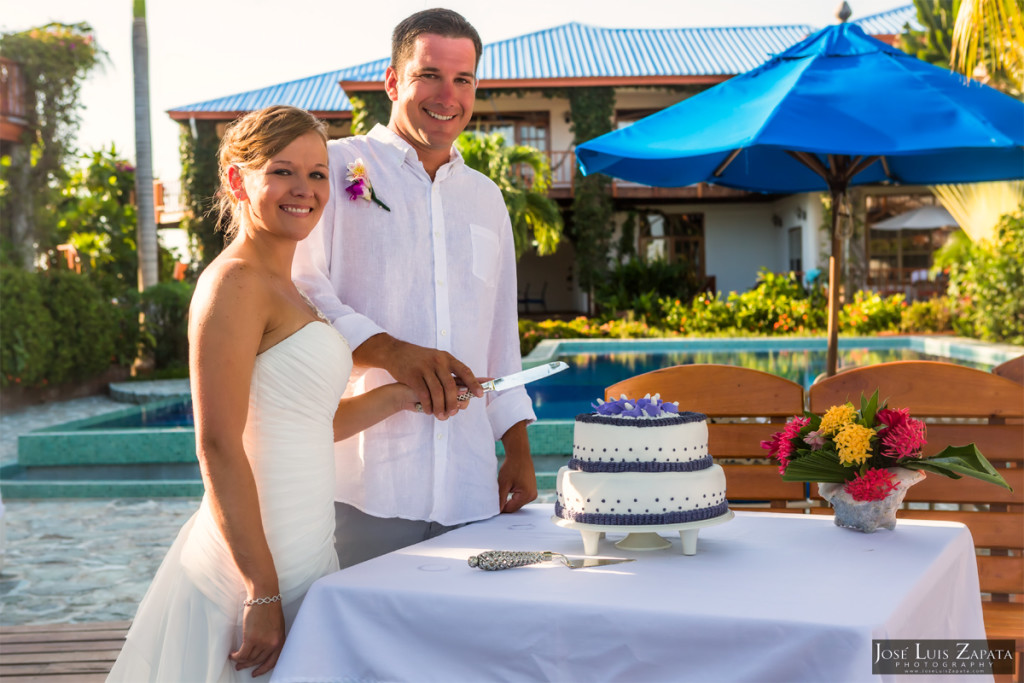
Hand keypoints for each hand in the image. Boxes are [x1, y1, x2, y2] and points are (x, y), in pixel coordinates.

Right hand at [229, 601, 284, 676]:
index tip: (256, 673)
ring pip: (249, 658)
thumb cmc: (269, 606)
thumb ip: (272, 637)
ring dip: (240, 661)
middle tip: (240, 667)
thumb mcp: (276, 625)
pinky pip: (242, 654)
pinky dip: (236, 656)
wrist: (264, 595)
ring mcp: (262, 642)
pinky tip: (232, 655)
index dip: (263, 669)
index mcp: (280, 640)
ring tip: (235, 660)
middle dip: (248, 665)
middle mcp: (273, 644)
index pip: (273, 661)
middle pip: (258, 660)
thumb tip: (263, 647)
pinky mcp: (252, 638)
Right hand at [360, 336, 482, 419]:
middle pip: (451, 386)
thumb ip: (449, 372)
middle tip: (454, 413)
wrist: (396, 352)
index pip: (465, 371)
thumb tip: (466, 390)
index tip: (480, 395)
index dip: (474, 384)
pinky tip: (429, 411)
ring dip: (440, 407)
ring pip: (437, 392)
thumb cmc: (420, 359)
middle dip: (454, 402)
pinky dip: (428, 405)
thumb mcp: (437, 358)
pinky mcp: (413, 375)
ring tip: (441, 416)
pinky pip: (424, 394)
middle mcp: (438, 361)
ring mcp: (425, 368)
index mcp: (447, 358)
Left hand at [498, 451, 537, 512]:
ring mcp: (533, 493)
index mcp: (527, 495)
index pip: (511, 508)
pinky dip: (514, 495)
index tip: (492, 507)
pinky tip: (509, 488)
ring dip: (509, 499)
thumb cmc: (512, 466)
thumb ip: (501, 499)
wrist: (519, 454)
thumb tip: (498, 510)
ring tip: (503, 490)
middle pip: (515, 506)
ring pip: (517, 502)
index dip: (501, 508)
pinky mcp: (532, 489)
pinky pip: (521, 497)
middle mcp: (532, 495)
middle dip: (506, 503)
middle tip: (496, 498)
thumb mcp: (504, 483)